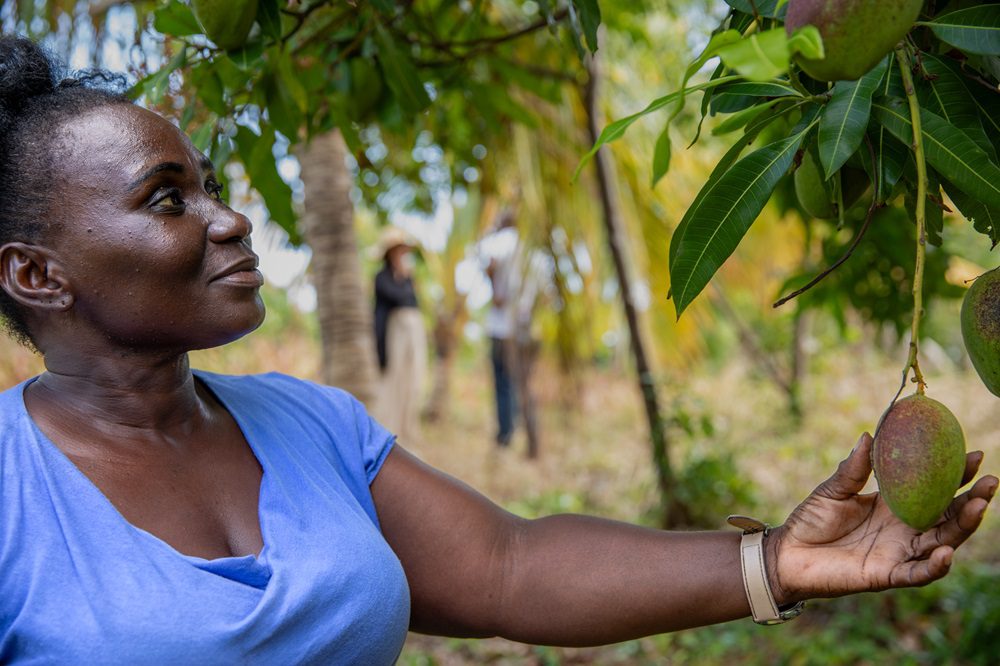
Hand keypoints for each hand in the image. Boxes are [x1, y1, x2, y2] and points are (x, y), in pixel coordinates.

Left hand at [767, 432, 996, 603]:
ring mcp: (899, 552)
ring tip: (980, 506)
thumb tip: (869, 435)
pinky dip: (934, 566)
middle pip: (948, 515)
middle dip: (973, 499)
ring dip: (963, 527)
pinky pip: (917, 572)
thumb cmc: (810, 520)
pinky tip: (947, 552)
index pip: (934, 489)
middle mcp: (904, 529)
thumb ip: (854, 468)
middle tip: (991, 480)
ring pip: (942, 541)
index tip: (974, 453)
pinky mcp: (887, 574)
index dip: (956, 475)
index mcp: (894, 505)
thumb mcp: (833, 489)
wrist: (787, 553)